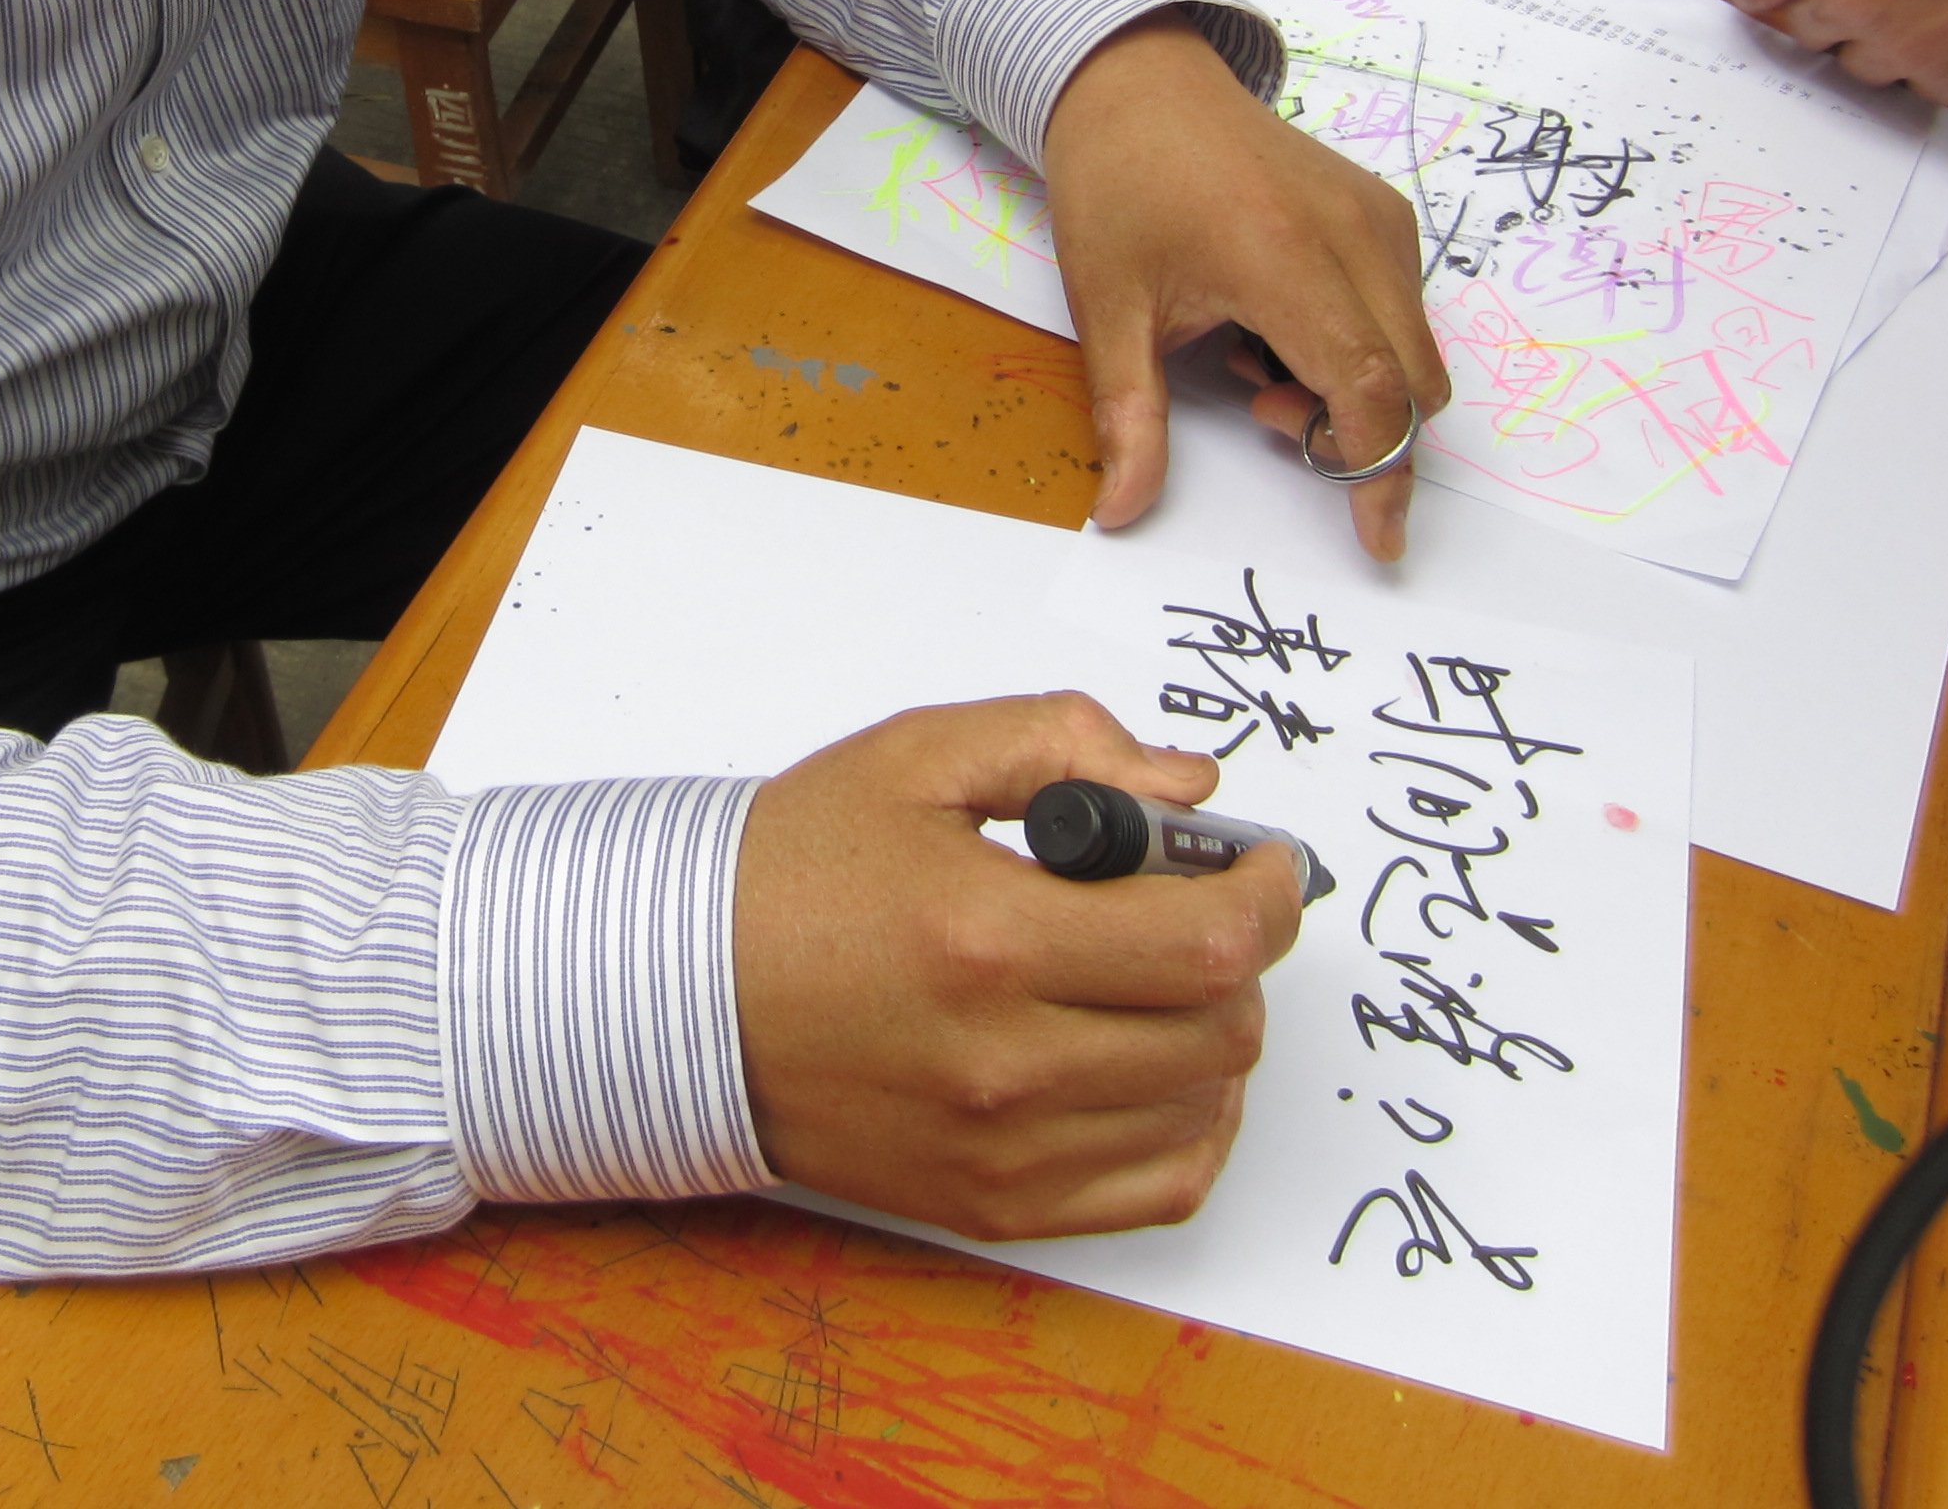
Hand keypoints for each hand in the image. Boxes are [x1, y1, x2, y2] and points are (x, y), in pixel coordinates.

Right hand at [734, 693, 1293, 1238]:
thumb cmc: (794, 869)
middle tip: (1193, 907)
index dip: (1268, 894)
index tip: (1262, 863)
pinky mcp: (994, 1204)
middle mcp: (1004, 1062)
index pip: (1210, 943)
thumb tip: (1190, 789)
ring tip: (1156, 978)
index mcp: (990, 937)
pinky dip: (1187, 1125)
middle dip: (1237, 955)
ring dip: (1213, 1033)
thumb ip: (1063, 742)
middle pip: (1221, 1029)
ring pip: (1202, 1106)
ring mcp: (1002, 1149)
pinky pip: (1159, 1187)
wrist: (679, 991)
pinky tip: (1151, 1064)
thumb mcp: (919, 758)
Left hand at [1041, 16, 1446, 559]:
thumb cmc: (1118, 184)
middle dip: (1354, 434)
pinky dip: (1359, 346)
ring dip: (1354, 389)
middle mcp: (1355, 234)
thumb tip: (1123, 512)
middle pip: (1411, 384)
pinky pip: (1405, 313)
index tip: (1377, 540)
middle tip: (1258, 405)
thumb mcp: (1108, 309)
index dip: (1378, 473)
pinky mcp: (1386, 212)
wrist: (1138, 81)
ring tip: (1252, 352)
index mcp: (1284, 256)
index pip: (1369, 388)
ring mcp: (1379, 219)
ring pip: (1413, 353)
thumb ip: (1129, 418)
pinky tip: (1277, 320)